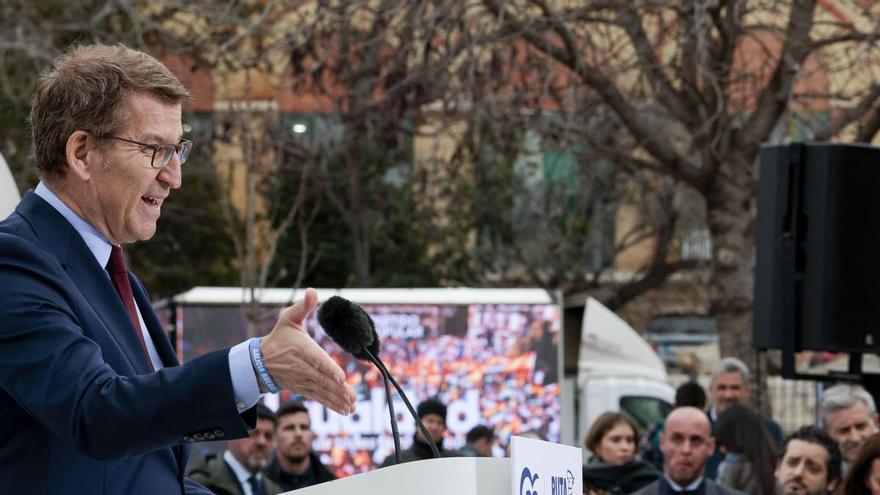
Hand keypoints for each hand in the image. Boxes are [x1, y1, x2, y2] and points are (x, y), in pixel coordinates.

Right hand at [260, 288, 356, 414]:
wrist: (260, 361)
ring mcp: (302, 380)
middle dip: (338, 389)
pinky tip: (345, 410)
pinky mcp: (303, 388)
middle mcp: (302, 367)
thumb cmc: (279, 338)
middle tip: (353, 397)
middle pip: (322, 379)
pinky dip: (331, 404)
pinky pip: (318, 398)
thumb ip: (303, 307)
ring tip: (351, 406)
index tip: (341, 377)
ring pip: (321, 391)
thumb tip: (312, 291)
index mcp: (301, 349)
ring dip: (337, 400)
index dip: (328, 369)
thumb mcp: (288, 319)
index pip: (316, 360)